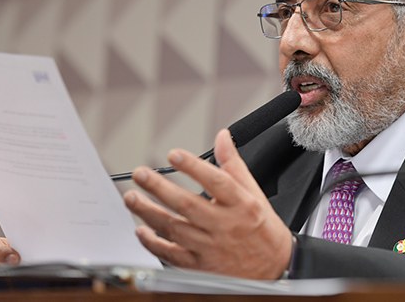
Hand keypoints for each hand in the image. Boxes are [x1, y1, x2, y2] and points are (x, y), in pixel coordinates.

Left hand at [123, 129, 293, 278]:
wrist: (273, 268)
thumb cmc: (261, 228)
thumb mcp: (254, 192)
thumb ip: (234, 164)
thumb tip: (222, 137)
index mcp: (241, 204)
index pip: (216, 182)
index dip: (194, 167)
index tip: (174, 154)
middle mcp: (225, 226)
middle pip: (188, 205)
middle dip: (160, 188)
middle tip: (140, 174)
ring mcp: (210, 247)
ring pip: (174, 228)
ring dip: (149, 212)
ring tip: (131, 197)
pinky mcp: (200, 265)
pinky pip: (172, 254)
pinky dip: (154, 243)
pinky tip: (141, 230)